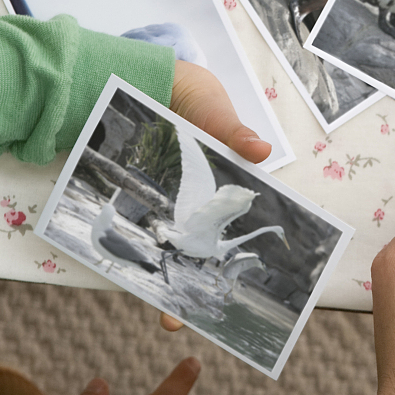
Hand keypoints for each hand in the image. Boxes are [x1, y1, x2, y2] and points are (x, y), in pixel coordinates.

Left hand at [157, 60, 273, 332]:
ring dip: (168, 282)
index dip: (245, 256)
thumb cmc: (186, 90)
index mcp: (224, 180)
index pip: (238, 222)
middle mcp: (197, 198)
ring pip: (169, 247)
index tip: (243, 285)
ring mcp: (165, 199)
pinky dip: (135, 253)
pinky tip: (134, 281)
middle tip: (187, 318)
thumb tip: (261, 150)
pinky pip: (136, 228)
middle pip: (202, 248)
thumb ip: (231, 129)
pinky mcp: (136, 195)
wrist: (137, 76)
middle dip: (197, 285)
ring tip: (166, 316)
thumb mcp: (210, 105)